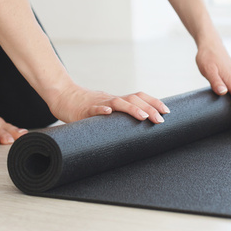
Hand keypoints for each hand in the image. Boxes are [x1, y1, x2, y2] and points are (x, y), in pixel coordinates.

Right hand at [48, 84, 169, 123]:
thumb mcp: (106, 111)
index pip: (139, 97)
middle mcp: (111, 100)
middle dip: (149, 108)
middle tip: (161, 119)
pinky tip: (108, 113)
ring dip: (132, 108)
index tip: (167, 111)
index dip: (154, 102)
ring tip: (143, 116)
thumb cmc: (86, 107)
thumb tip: (136, 133)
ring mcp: (98, 104)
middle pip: (133, 99)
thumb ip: (119, 118)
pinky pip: (93, 109)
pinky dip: (101, 110)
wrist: (63, 97)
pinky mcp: (84, 110)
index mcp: (117, 101)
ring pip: (117, 103)